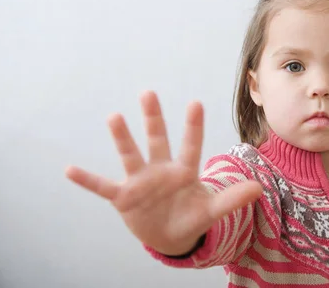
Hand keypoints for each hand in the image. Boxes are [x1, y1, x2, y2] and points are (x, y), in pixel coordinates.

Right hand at [65, 91, 262, 254]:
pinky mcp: (124, 197)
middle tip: (149, 93)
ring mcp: (141, 181)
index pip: (191, 145)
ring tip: (115, 116)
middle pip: (157, 140)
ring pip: (131, 155)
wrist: (170, 235)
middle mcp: (161, 170)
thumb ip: (232, 200)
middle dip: (153, 118)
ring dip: (122, 138)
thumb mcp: (212, 211)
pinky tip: (70, 169)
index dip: (193, 127)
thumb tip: (259, 189)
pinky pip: (103, 187)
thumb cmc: (191, 217)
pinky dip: (88, 180)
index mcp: (185, 171)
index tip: (195, 103)